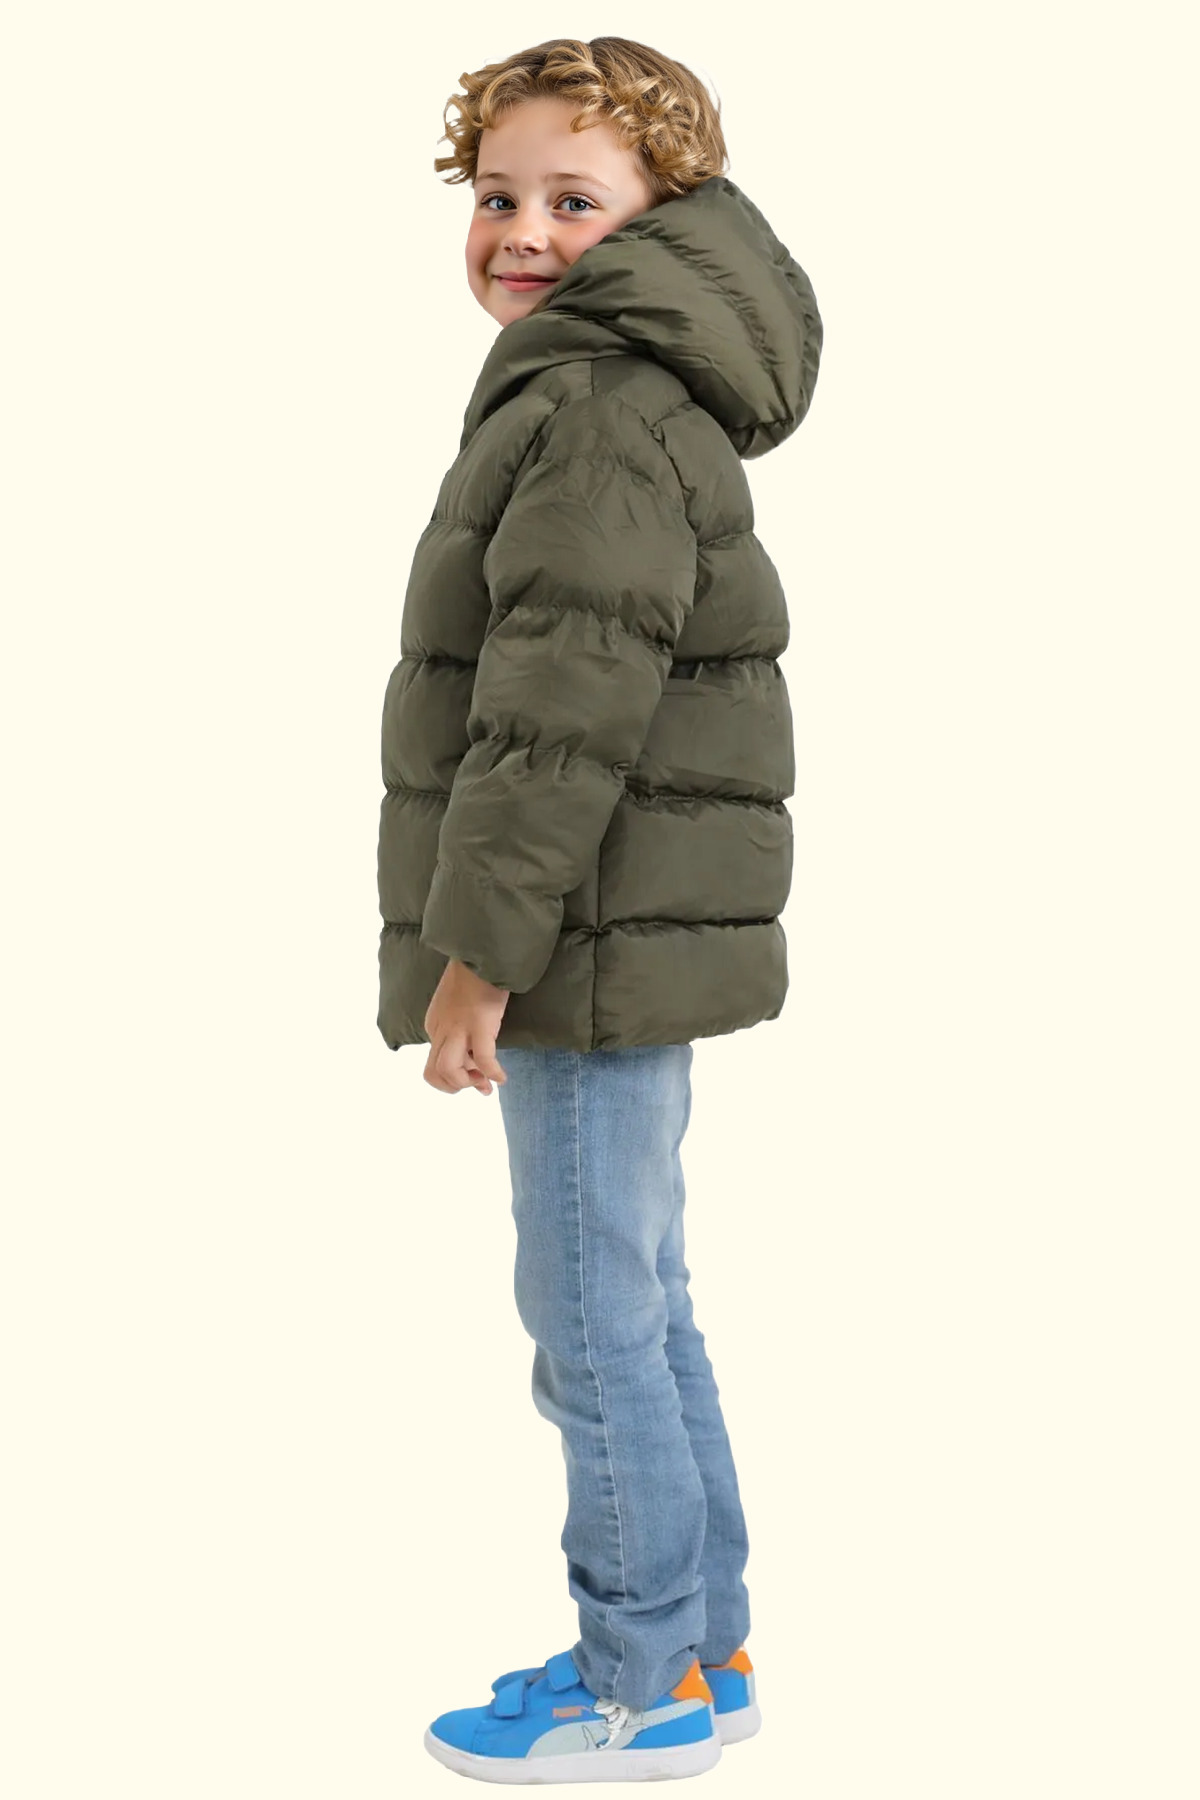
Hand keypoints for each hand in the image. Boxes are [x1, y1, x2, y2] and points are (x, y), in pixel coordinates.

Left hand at [423, 959, 509, 1096]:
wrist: (482, 952)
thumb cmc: (475, 976)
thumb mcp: (458, 1005)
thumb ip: (461, 1027)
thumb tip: (476, 1056)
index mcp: (434, 1025)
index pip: (435, 1062)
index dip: (456, 1075)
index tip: (476, 1075)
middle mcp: (440, 1030)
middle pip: (434, 1072)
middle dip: (456, 1086)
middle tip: (478, 1084)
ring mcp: (458, 1028)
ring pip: (448, 1070)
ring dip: (467, 1083)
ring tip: (486, 1083)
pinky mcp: (480, 1025)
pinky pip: (485, 1060)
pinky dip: (493, 1073)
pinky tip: (503, 1077)